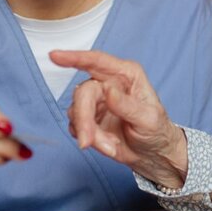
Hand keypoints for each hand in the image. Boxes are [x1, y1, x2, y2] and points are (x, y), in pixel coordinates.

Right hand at [52, 49, 187, 188]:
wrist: (152, 154)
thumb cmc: (156, 130)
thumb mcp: (148, 119)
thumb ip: (127, 105)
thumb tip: (108, 91)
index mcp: (126, 75)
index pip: (97, 61)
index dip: (75, 57)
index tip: (55, 56)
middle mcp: (108, 84)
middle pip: (83, 93)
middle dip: (83, 119)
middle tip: (87, 142)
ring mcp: (96, 101)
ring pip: (76, 111)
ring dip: (89, 133)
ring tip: (110, 145)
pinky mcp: (88, 119)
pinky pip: (76, 126)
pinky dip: (89, 139)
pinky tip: (107, 145)